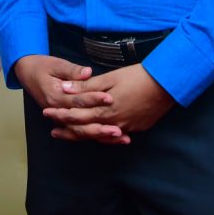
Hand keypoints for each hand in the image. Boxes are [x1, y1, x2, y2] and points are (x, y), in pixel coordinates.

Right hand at [14, 54, 129, 143]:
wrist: (26, 72)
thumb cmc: (42, 66)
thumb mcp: (55, 64)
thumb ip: (72, 70)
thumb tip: (88, 72)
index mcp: (55, 97)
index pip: (77, 101)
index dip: (94, 99)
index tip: (110, 98)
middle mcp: (57, 111)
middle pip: (80, 123)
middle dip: (101, 127)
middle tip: (119, 130)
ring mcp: (60, 119)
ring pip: (82, 132)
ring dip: (101, 136)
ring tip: (121, 138)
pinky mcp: (65, 121)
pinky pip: (80, 132)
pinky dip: (96, 136)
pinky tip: (111, 139)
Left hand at [43, 63, 173, 141]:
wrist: (166, 85)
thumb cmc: (137, 77)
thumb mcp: (109, 78)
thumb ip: (87, 87)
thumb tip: (65, 89)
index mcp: (104, 110)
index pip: (76, 115)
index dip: (61, 114)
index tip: (47, 113)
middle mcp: (113, 123)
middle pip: (85, 129)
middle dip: (68, 129)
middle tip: (52, 131)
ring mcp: (126, 128)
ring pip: (99, 136)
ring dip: (84, 135)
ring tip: (70, 136)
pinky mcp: (137, 128)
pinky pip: (115, 136)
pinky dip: (104, 137)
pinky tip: (99, 136)